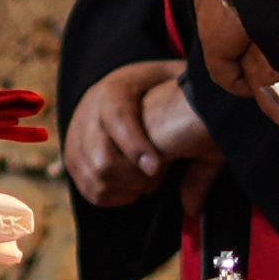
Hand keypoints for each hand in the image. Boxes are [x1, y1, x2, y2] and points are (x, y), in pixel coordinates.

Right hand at [64, 58, 187, 205]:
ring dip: (122, 188)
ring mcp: (76, 133)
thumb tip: (206, 167)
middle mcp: (89, 109)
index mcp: (115, 88)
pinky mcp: (72, 152)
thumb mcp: (184, 91)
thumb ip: (201, 124)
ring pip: (91, 175)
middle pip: (99, 156)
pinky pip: (84, 184)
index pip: (116, 116)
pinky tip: (130, 189)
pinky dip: (108, 195)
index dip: (134, 145)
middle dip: (133, 176)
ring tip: (145, 182)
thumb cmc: (163, 89)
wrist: (129, 84)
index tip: (156, 168)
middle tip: (157, 175)